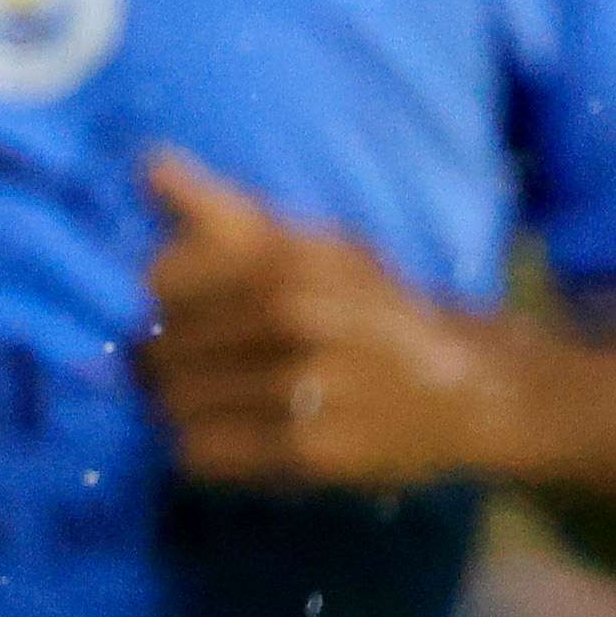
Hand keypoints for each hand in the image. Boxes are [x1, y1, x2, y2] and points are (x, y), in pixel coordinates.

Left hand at [140, 147, 515, 489]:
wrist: (466, 386)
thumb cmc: (373, 306)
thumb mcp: (313, 243)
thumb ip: (225, 209)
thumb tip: (149, 163)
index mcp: (283, 262)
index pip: (158, 284)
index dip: (153, 304)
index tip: (165, 317)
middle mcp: (290, 321)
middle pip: (161, 347)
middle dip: (155, 360)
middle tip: (172, 369)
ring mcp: (302, 389)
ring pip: (177, 403)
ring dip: (173, 407)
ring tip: (196, 403)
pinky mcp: (311, 453)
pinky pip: (205, 453)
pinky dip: (197, 448)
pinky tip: (220, 436)